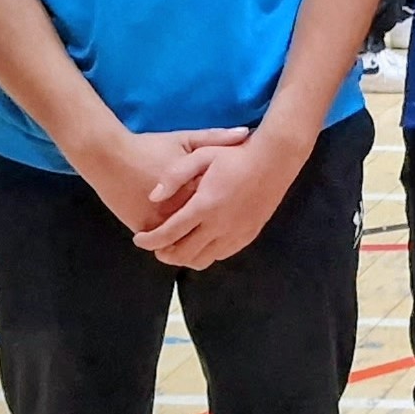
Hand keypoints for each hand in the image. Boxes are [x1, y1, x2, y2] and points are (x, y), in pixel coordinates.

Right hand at [75, 126, 252, 233]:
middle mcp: (182, 206)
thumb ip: (216, 137)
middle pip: (210, 224)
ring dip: (197, 240)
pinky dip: (175, 243)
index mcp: (197, 184)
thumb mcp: (184, 139)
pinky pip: (166, 243)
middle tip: (228, 224)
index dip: (236, 201)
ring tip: (205, 234)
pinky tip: (184, 239)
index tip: (241, 201)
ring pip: (188, 239)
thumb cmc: (150, 146)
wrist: (109, 157)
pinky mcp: (146, 228)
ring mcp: (163, 219)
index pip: (225, 199)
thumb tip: (246, 133)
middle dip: (221, 225)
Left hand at [133, 136, 306, 268]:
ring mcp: (237, 232)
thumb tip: (153, 197)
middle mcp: (221, 224)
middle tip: (155, 246)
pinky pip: (222, 254)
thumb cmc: (236, 154)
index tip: (138, 239)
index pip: (169, 233)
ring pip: (203, 259)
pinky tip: (201, 241)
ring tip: (176, 246)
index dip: (149, 241)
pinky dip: (206, 253)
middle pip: (183, 253)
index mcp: (205, 204)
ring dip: (185, 257)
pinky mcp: (249, 235)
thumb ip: (174, 175)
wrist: (276, 159)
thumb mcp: (202, 154)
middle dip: (164, 253)